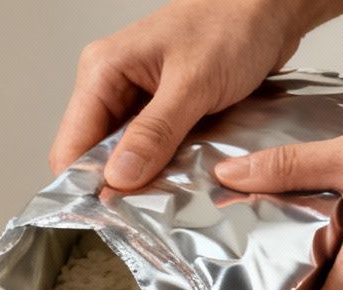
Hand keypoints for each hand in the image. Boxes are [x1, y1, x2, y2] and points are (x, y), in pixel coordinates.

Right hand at [51, 0, 342, 189]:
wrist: (271, 7)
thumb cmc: (234, 24)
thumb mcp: (193, 82)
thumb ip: (155, 132)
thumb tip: (118, 178)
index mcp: (103, 71)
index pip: (71, 144)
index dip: (86, 183)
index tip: (112, 214)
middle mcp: (113, 85)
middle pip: (94, 154)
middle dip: (117, 185)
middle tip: (146, 211)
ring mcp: (137, 98)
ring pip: (124, 156)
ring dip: (143, 178)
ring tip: (167, 197)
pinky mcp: (161, 109)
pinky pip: (150, 149)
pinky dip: (162, 166)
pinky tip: (180, 178)